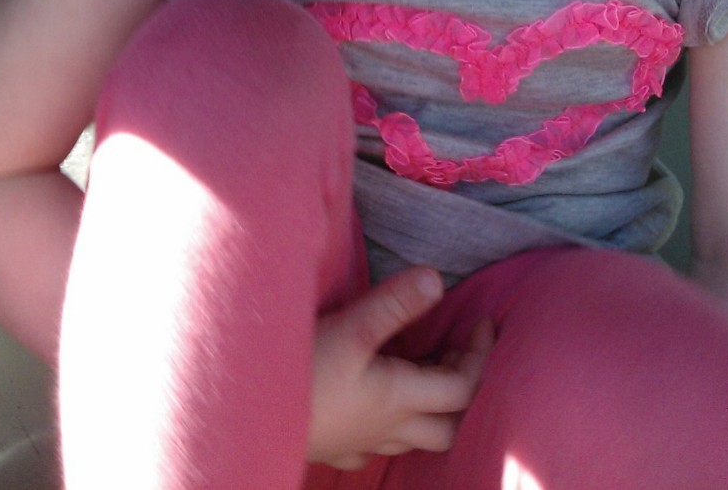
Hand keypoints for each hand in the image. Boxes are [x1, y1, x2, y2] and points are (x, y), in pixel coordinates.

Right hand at [307, 265, 492, 470]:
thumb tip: (438, 280)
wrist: (245, 417)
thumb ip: (394, 305)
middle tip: (453, 350)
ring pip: (413, 438)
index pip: (462, 387)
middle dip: (461, 388)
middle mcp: (387, 429)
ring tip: (420, 368)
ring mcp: (360, 442)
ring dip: (428, 407)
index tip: (482, 322)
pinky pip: (375, 445)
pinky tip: (373, 405)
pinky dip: (388, 425)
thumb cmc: (302, 372)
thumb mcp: (350, 328)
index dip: (480, 355)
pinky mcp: (335, 447)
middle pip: (448, 424)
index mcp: (398, 399)